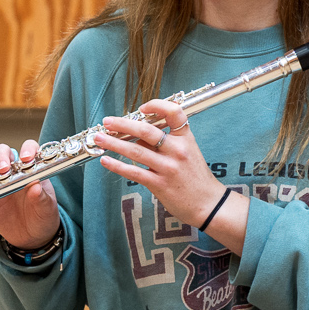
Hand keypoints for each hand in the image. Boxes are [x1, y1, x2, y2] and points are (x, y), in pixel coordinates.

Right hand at [0, 140, 60, 251]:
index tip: (26, 159)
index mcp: (31, 170)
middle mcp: (13, 172)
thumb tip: (36, 187)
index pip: (29, 150)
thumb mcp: (47, 209)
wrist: (31, 237)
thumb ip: (42, 198)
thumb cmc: (43, 217)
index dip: (27, 150)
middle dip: (2, 157)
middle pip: (4, 153)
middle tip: (3, 169)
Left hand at [93, 99, 246, 250]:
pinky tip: (105, 160)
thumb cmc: (195, 178)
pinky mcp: (160, 184)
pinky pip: (134, 172)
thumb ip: (165, 143)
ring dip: (114, 143)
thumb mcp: (188, 153)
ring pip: (136, 150)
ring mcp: (168, 167)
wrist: (208, 203)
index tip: (141, 108)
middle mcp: (178, 150)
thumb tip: (137, 135)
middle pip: (147, 130)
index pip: (174, 112)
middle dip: (123, 124)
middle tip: (107, 122)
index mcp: (186, 139)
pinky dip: (117, 166)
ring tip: (99, 138)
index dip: (157, 106)